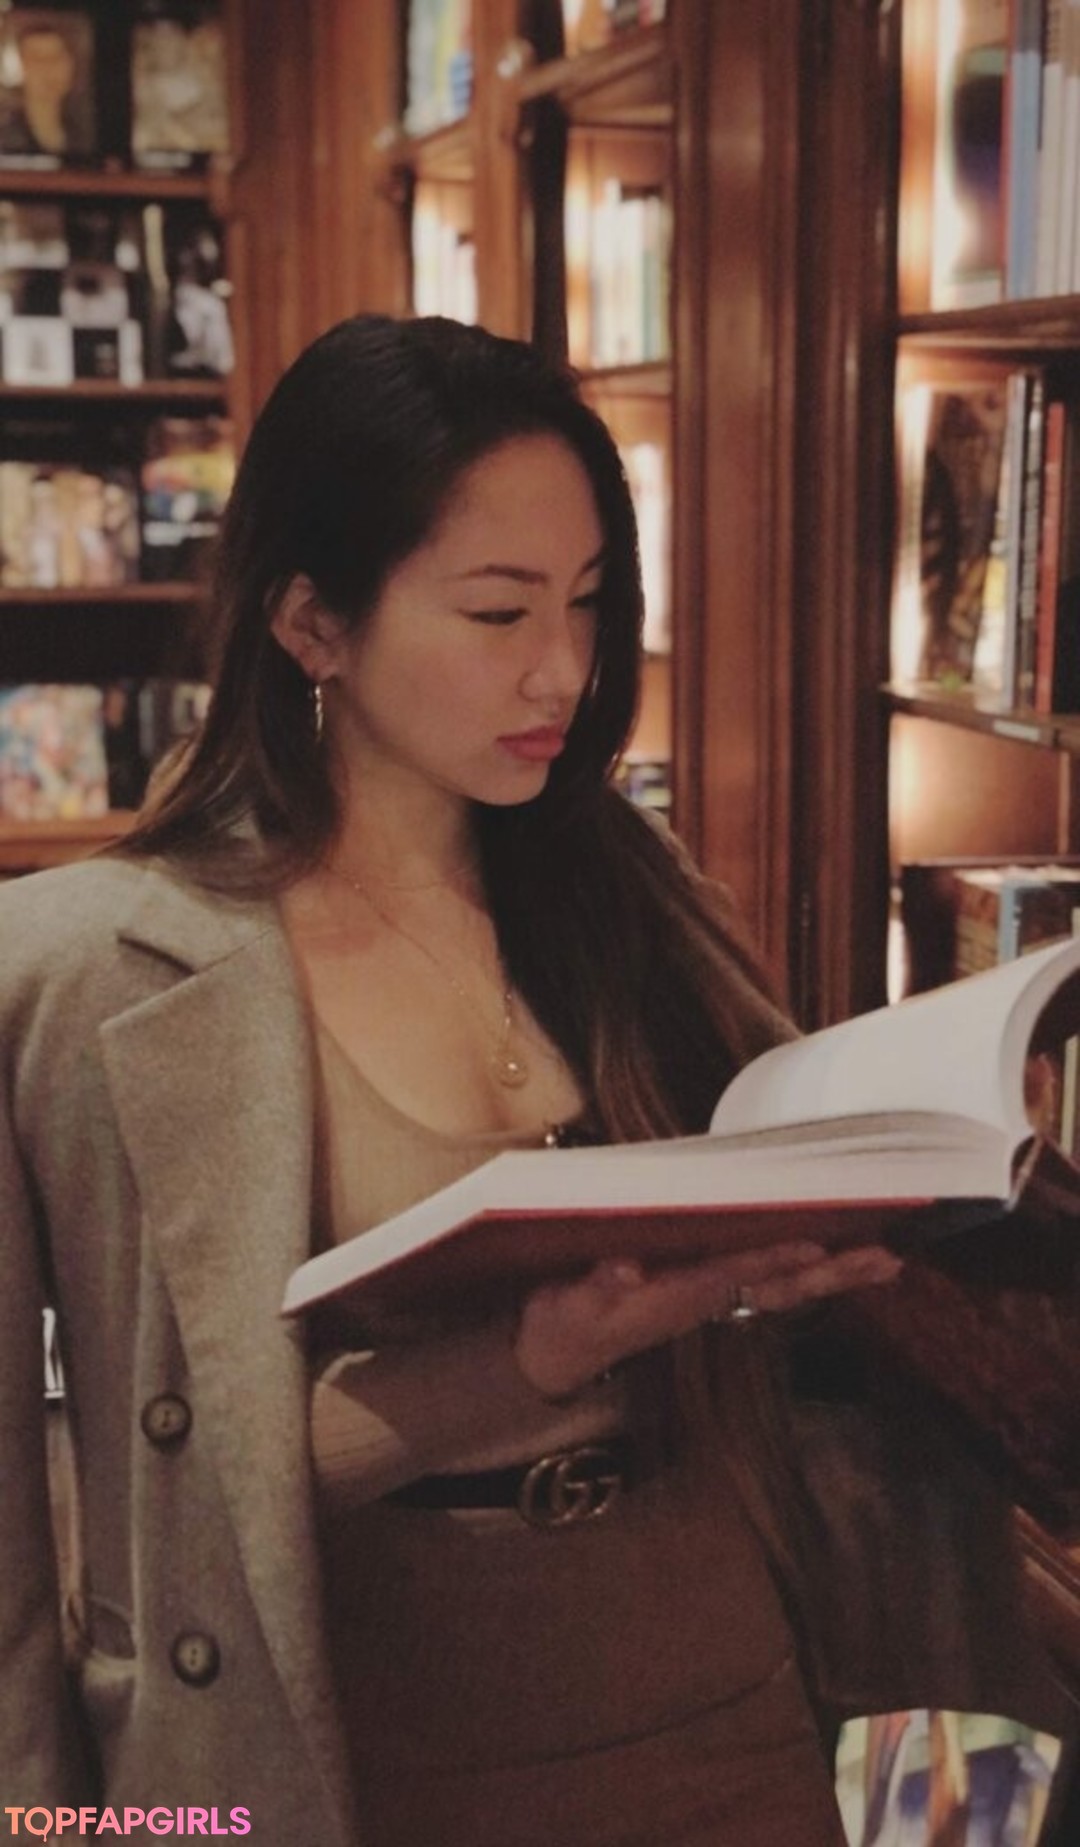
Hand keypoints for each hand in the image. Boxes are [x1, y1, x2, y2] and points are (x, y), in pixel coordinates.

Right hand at [513, 1239, 902, 1400]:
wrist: (558, 1354)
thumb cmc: (565, 1323)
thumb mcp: (572, 1305)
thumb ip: (598, 1285)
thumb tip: (626, 1268)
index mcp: (676, 1297)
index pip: (734, 1274)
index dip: (772, 1261)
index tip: (815, 1248)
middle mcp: (705, 1299)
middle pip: (781, 1287)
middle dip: (834, 1275)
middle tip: (890, 1260)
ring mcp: (710, 1299)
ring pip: (783, 1286)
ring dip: (835, 1274)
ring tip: (887, 1260)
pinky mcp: (706, 1293)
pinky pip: (769, 1280)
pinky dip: (807, 1269)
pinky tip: (834, 1259)